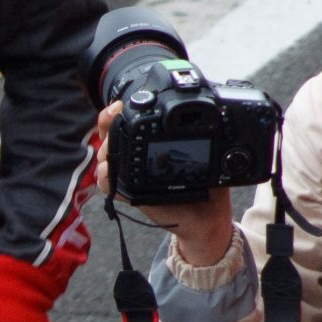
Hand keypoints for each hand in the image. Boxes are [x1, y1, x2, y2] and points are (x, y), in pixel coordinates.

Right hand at [93, 103, 236, 262]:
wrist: (206, 217)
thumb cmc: (205, 184)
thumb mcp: (204, 154)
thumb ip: (203, 137)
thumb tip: (216, 111)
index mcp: (150, 145)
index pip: (125, 124)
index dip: (114, 112)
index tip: (120, 104)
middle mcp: (136, 158)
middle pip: (108, 136)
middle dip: (108, 125)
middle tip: (117, 118)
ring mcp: (129, 175)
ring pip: (104, 156)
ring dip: (108, 149)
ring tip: (122, 146)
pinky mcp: (128, 193)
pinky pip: (107, 183)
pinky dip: (107, 175)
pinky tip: (113, 170)